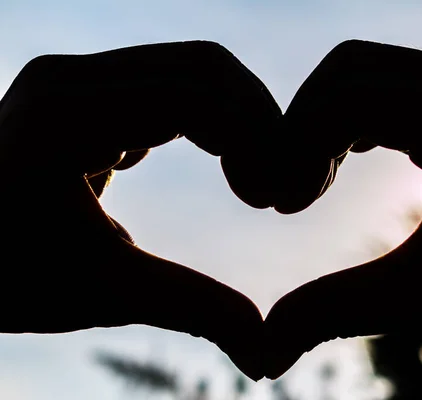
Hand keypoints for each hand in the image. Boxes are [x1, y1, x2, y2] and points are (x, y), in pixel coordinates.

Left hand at [0, 41, 281, 380]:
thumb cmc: (4, 277)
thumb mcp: (103, 292)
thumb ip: (193, 308)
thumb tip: (267, 354)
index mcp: (67, 115)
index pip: (196, 96)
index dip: (257, 140)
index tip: (274, 200)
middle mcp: (72, 77)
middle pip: (205, 67)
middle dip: (259, 122)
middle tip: (272, 188)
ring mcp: (78, 78)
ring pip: (193, 70)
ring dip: (239, 121)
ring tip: (250, 182)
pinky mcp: (89, 91)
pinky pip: (171, 85)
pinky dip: (210, 121)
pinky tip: (217, 165)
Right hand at [261, 40, 421, 380]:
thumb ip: (334, 313)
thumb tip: (260, 354)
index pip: (350, 92)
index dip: (295, 141)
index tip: (282, 207)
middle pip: (352, 66)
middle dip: (303, 125)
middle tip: (293, 195)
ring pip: (372, 72)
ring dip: (328, 122)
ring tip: (314, 187)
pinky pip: (398, 90)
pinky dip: (357, 122)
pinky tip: (346, 167)